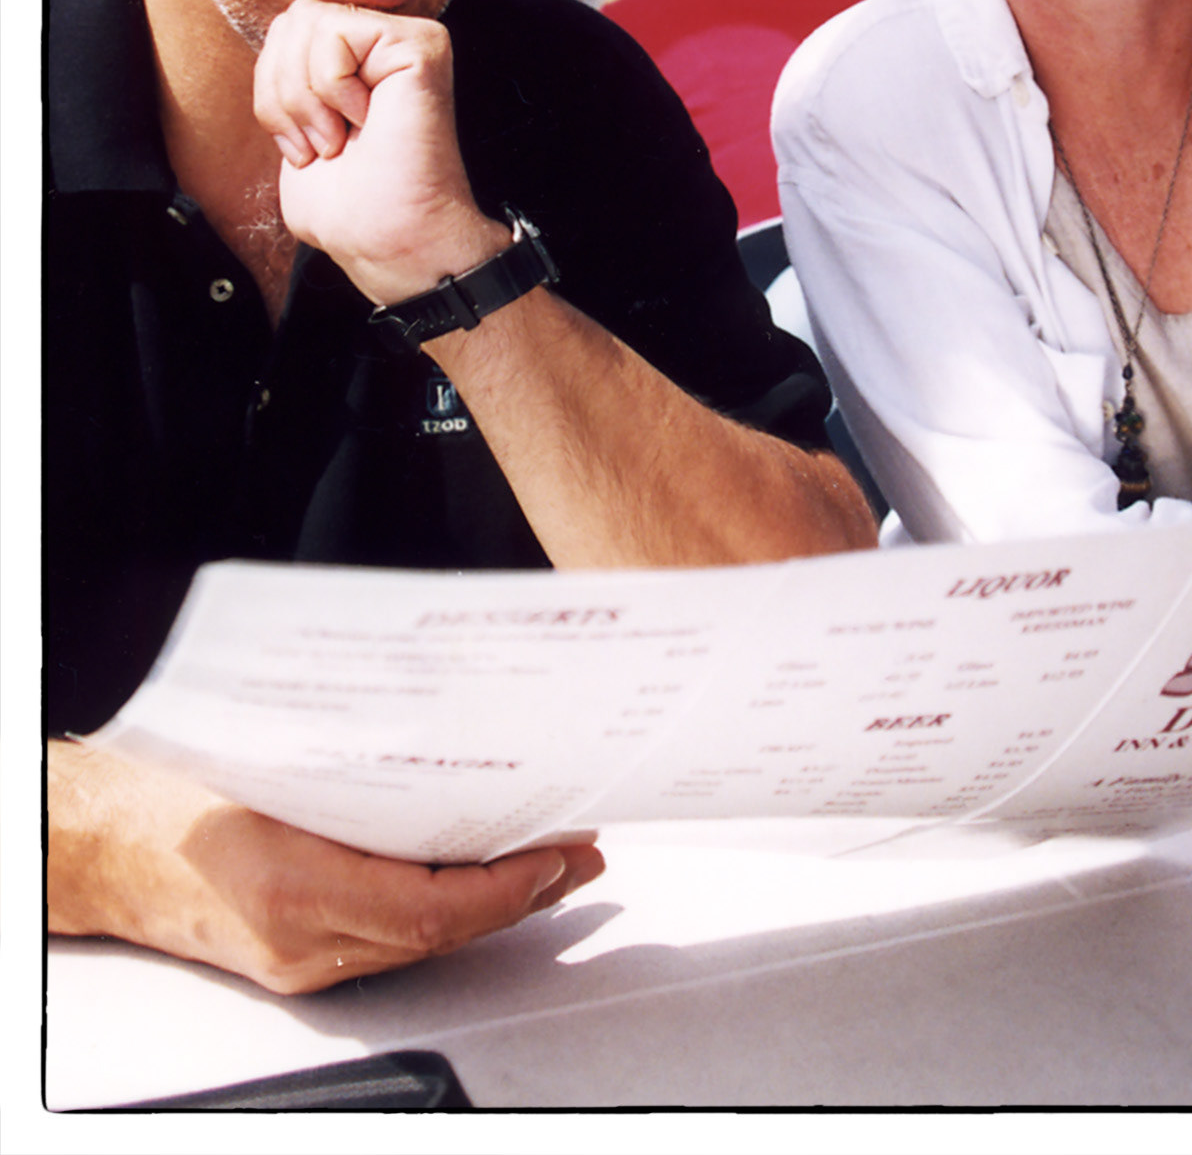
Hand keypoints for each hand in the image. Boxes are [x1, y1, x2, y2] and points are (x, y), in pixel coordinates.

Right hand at [49, 741, 604, 995]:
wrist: (105, 847)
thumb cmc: (176, 791)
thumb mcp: (271, 758)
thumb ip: (355, 763)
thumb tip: (449, 734)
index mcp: (294, 886)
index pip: (430, 908)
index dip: (505, 885)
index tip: (556, 852)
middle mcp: (302, 939)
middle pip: (440, 933)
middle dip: (522, 895)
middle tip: (581, 852)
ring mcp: (300, 960)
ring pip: (423, 945)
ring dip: (495, 907)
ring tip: (553, 864)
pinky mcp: (298, 960)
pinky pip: (391, 942)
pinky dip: (446, 912)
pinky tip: (479, 879)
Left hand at [254, 0, 507, 303]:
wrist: (386, 237)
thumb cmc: (347, 203)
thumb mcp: (294, 128)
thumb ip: (287, 74)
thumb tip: (278, 32)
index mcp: (356, 61)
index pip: (284, 31)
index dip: (272, 90)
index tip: (305, 148)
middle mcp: (384, 42)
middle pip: (292, 18)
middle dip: (282, 90)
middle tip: (321, 143)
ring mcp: (406, 38)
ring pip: (307, 20)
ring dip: (305, 94)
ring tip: (339, 136)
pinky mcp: (421, 43)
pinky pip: (336, 32)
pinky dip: (331, 86)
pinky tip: (364, 120)